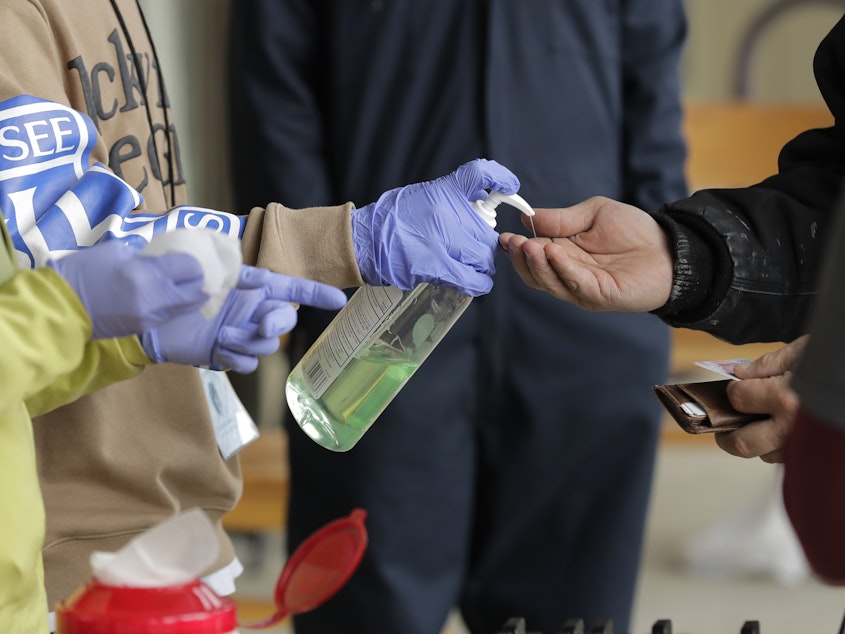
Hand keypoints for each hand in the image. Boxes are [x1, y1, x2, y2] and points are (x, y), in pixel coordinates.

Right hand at [48, 240, 207, 339]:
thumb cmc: (84, 272)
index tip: (187, 258)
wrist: (62, 306)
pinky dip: (176, 306)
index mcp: (147, 275)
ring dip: (190, 296)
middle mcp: (155, 299)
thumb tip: (161, 260)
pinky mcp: (144, 329)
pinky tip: (170, 297)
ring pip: (187, 307)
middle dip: (199, 281)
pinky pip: (170, 316)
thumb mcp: (115, 251)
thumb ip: (144, 256)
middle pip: (197, 292)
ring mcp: (151, 317)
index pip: (190, 268)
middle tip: (194, 273)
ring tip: (187, 285)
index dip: (192, 262)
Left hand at [142, 266, 346, 372]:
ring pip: (268, 345)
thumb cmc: (173, 286)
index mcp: (251, 285)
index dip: (316, 294)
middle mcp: (251, 309)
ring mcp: (241, 332)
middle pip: (285, 320)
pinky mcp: (228, 353)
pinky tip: (220, 351)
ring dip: (250, 342)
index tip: (338, 301)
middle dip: (278, 323)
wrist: (148, 317)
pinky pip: (249, 362)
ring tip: (224, 336)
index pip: (291, 288)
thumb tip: (250, 278)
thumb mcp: (195, 269)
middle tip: (261, 324)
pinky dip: (238, 358)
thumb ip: (223, 270)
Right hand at [352, 158, 519, 295]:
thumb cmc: (391, 220)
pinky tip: (476, 282)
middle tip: (474, 247)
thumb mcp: (421, 195)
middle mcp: (446, 212)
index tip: (510, 188)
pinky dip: (479, 282)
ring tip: (470, 265)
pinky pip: (472, 278)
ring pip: (483, 256)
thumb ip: (449, 198)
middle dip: (484, 243)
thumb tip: (477, 203)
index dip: (500, 178)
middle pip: (486, 231)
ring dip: (481, 264)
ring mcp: (444, 240)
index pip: (479, 173)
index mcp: (442, 190)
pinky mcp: (438, 266)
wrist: (365, 241)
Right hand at [498, 197, 673, 311]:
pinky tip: (553, 252)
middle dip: (522, 258)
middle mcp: (569, 276)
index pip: (532, 257)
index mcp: (563, 256)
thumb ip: (562, 218)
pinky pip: (576, 284)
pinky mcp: (600, 296)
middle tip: (514, 242)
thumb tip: (528, 218)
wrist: (670, 247)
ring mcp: (583, 289)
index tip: (505, 237)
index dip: (517, 249)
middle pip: (536, 274)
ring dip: (537, 265)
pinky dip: (562, 268)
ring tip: (530, 246)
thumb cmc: (634, 231)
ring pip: (551, 282)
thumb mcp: (594, 213)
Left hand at [715, 336, 808, 461]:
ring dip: (758, 441)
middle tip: (722, 428)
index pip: (739, 399)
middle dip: (727, 436)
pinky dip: (782, 446)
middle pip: (744, 444)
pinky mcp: (820, 456)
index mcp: (788, 399)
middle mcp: (795, 429)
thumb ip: (769, 364)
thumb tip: (740, 373)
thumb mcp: (807, 351)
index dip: (733, 391)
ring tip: (759, 424)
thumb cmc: (840, 363)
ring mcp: (809, 448)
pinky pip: (792, 457)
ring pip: (768, 454)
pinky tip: (785, 429)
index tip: (736, 387)